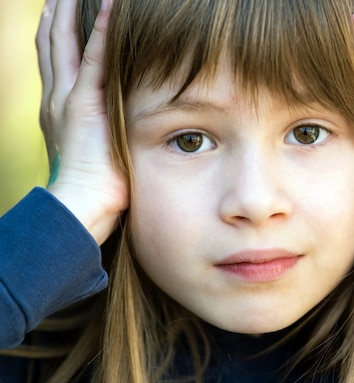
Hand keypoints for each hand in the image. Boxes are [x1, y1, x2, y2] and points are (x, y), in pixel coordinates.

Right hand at [37, 0, 126, 244]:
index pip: (53, 61)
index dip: (55, 34)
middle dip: (55, 14)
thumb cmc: (95, 187)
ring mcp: (68, 97)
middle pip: (50, 44)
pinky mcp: (85, 102)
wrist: (81, 203)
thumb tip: (113, 131)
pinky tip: (112, 6)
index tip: (58, 11)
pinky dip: (103, 30)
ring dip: (70, 12)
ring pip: (65, 42)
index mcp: (57, 108)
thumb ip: (98, 134)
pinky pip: (96, 56)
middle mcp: (56, 96)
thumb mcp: (92, 152)